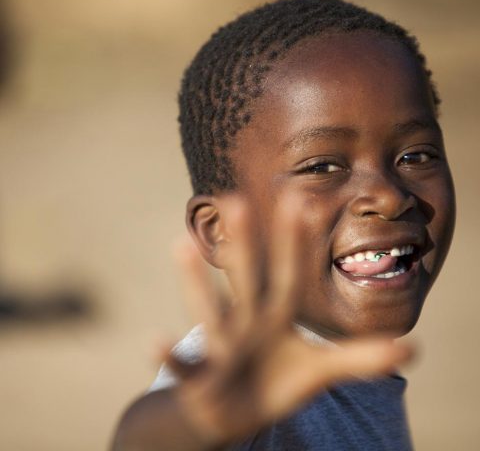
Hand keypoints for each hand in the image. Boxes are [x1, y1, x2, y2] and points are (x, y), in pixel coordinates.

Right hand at [165, 193, 413, 447]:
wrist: (232, 411)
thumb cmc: (275, 381)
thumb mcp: (320, 370)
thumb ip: (360, 358)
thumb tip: (410, 348)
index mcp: (276, 317)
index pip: (289, 275)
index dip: (297, 243)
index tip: (303, 201)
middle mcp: (248, 323)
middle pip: (247, 281)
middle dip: (246, 245)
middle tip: (236, 198)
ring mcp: (224, 348)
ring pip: (210, 310)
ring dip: (195, 281)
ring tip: (181, 243)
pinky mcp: (201, 378)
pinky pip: (186, 366)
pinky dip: (171, 355)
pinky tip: (155, 341)